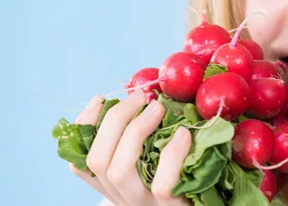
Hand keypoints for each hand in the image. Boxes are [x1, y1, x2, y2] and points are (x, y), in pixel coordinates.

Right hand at [69, 91, 191, 205]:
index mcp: (113, 185)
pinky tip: (183, 134)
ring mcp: (144, 204)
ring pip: (120, 172)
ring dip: (136, 131)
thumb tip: (144, 92)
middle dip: (115, 120)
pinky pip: (162, 184)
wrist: (208, 203)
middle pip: (98, 160)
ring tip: (158, 109)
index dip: (84, 127)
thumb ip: (145, 133)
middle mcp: (123, 197)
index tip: (99, 99)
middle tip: (140, 97)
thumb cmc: (184, 176)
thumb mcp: (157, 157)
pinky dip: (172, 154)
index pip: (80, 161)